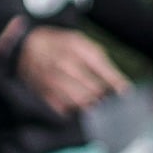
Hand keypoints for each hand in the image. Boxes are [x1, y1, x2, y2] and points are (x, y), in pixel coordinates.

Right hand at [14, 25, 128, 115]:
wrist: (27, 49)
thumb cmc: (61, 46)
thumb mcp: (81, 43)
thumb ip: (101, 61)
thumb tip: (121, 87)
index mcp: (76, 49)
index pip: (102, 70)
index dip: (116, 83)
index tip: (125, 92)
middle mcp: (64, 65)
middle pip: (94, 89)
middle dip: (103, 94)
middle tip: (104, 94)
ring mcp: (52, 81)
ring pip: (81, 102)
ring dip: (90, 103)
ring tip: (92, 99)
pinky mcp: (45, 95)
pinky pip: (66, 109)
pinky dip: (74, 108)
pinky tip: (76, 102)